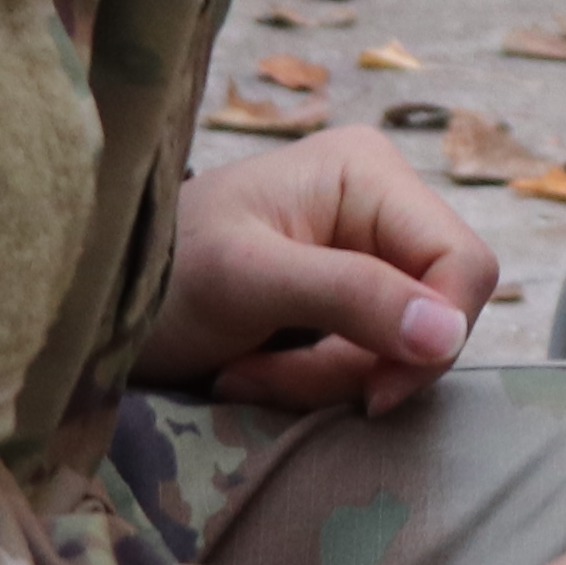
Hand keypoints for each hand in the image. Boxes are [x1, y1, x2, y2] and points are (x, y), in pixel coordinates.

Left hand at [138, 124, 498, 411]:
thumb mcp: (249, 281)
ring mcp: (367, 255)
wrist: (102, 299)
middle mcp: (382, 206)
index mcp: (369, 172)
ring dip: (328, 382)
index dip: (435, 336)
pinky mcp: (348, 304)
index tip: (371, 392)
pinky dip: (318, 385)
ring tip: (245, 372)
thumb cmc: (163, 270)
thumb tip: (448, 334)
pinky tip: (253, 371)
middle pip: (437, 316)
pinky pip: (372, 363)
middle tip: (269, 377)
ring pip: (406, 350)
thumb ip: (349, 296)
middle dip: (361, 364)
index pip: (463, 264)